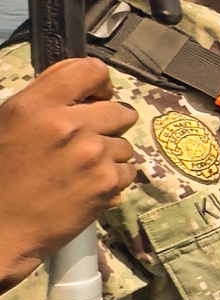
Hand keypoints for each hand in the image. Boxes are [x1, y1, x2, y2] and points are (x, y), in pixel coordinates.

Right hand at [0, 58, 137, 292]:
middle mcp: (69, 125)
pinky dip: (113, 178)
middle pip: (119, 110)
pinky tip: (88, 186)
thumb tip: (81, 90)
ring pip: (124, 144)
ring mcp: (92, 155)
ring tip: (82, 169)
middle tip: (90, 139)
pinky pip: (127, 170)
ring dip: (109, 154)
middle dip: (109, 123)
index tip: (97, 95)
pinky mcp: (106, 183)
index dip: (99, 83)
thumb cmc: (1, 176)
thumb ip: (45, 102)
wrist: (1, 229)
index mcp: (38, 106)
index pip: (90, 70)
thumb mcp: (9, 124)